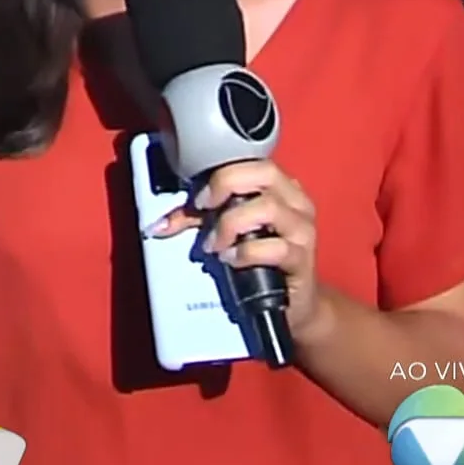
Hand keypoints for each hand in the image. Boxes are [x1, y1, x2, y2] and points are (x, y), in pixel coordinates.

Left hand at [147, 160, 324, 339]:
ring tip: (216, 244)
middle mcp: (297, 204)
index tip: (200, 198)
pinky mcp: (303, 260)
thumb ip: (196, 219)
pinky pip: (276, 247)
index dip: (222, 174)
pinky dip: (246, 252)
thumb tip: (160, 223)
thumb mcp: (226, 232)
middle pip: (265, 173)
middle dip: (227, 186)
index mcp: (281, 189)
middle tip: (206, 210)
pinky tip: (232, 260)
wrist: (290, 303)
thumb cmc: (258, 260)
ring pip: (269, 208)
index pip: (254, 162)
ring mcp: (303, 230)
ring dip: (232, 224)